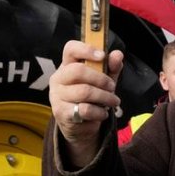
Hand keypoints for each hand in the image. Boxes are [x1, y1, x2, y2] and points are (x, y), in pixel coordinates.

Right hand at [49, 40, 123, 166]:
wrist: (79, 126)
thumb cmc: (91, 97)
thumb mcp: (103, 80)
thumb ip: (110, 67)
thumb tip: (118, 54)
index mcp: (67, 65)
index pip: (70, 49)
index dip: (86, 49)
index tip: (102, 55)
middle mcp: (58, 79)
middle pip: (78, 71)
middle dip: (101, 79)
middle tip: (112, 87)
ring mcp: (57, 96)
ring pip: (84, 92)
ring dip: (105, 97)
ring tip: (113, 101)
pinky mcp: (61, 113)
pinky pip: (85, 110)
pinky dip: (99, 112)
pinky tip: (103, 113)